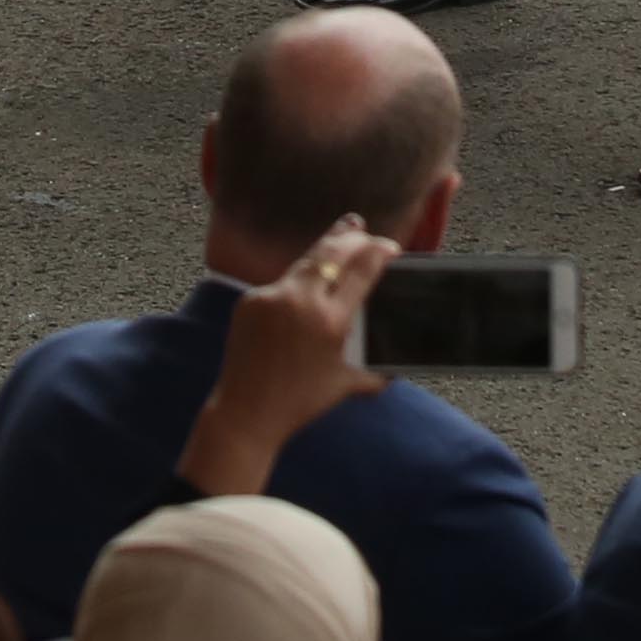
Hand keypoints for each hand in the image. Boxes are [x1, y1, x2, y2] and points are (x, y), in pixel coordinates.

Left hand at [173, 216, 399, 493]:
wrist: (245, 412)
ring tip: (341, 232)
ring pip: (305, 262)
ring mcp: (272, 297)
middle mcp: (301, 301)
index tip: (390, 246)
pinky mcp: (249, 300)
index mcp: (330, 321)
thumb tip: (395, 371)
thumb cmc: (298, 403)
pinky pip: (281, 283)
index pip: (361, 271)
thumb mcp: (344, 386)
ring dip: (325, 248)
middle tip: (362, 228)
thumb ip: (374, 374)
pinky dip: (298, 280)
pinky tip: (307, 279)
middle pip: (332, 253)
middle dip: (351, 237)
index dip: (378, 252)